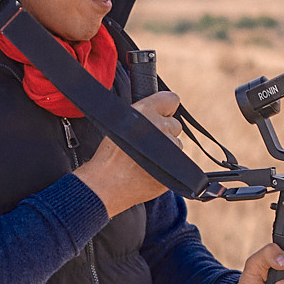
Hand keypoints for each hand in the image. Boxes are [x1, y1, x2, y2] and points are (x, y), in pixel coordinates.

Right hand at [75, 91, 182, 215]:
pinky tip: (151, 170)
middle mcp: (161, 126)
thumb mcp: (119, 122)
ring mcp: (171, 148)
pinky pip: (179, 165)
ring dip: (168, 151)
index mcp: (146, 111)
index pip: (172, 99)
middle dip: (165, 132)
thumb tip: (157, 111)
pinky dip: (169, 168)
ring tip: (146, 159)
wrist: (105, 184)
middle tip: (147, 143)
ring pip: (177, 145)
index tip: (160, 116)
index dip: (165, 108)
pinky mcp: (177, 169)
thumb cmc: (107, 155)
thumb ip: (142, 114)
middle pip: (175, 125)